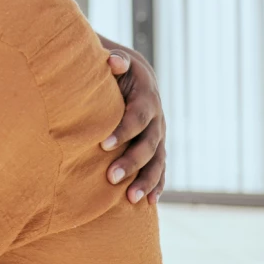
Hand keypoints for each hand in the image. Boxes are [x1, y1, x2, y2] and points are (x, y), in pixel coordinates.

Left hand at [101, 47, 165, 204]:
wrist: (136, 76)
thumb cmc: (115, 70)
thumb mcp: (116, 62)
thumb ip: (114, 61)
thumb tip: (113, 61)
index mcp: (146, 97)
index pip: (137, 117)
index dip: (122, 131)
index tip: (103, 145)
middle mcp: (157, 118)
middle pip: (148, 144)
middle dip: (131, 162)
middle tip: (111, 178)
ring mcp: (159, 134)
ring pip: (157, 160)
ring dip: (146, 180)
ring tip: (131, 199)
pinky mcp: (158, 146)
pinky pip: (160, 168)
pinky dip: (156, 185)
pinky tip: (149, 202)